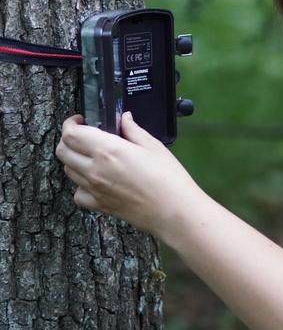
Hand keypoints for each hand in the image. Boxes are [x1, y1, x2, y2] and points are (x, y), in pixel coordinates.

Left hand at [56, 112, 199, 239]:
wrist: (173, 211)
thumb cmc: (168, 176)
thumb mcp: (153, 145)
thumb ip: (133, 130)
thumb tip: (124, 118)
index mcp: (108, 150)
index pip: (71, 134)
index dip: (70, 124)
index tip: (81, 120)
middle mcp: (95, 169)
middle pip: (62, 151)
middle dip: (68, 139)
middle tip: (84, 135)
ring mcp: (94, 190)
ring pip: (67, 170)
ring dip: (74, 159)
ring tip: (91, 155)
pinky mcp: (98, 206)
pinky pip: (77, 193)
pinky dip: (80, 184)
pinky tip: (95, 180)